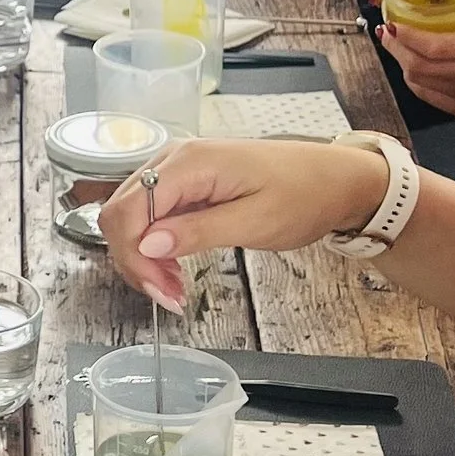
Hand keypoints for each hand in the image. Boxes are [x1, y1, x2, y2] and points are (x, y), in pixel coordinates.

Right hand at [99, 133, 392, 307]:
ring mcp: (177, 168)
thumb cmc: (303, 195)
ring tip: (173, 288)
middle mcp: (174, 159)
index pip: (130, 212)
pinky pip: (151, 213)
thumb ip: (199, 232)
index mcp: (189, 163)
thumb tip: (149, 244)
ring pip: (131, 215)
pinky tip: (174, 266)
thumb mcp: (255, 222)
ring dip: (142, 256)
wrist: (333, 178)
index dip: (135, 257)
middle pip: (121, 213)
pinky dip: (154, 245)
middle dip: (134, 260)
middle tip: (168, 297)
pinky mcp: (185, 181)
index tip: (162, 294)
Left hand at [383, 0, 454, 133]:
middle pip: (418, 65)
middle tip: (387, 32)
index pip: (433, 45)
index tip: (393, 21)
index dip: (406, 35)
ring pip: (421, 84)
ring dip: (403, 65)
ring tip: (397, 47)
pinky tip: (414, 71)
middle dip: (395, 48)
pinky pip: (433, 99)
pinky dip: (417, 84)